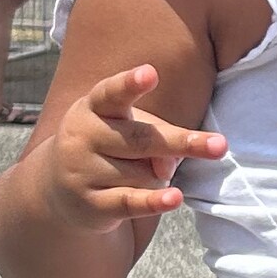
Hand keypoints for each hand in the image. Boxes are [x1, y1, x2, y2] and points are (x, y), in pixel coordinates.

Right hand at [34, 62, 222, 229]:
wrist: (56, 187)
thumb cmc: (107, 145)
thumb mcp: (129, 129)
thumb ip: (157, 137)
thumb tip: (167, 167)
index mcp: (94, 107)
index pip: (112, 93)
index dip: (130, 83)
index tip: (150, 73)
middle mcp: (83, 136)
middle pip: (142, 139)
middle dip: (182, 143)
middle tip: (220, 145)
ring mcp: (82, 171)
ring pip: (143, 174)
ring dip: (158, 177)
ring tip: (143, 173)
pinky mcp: (90, 204)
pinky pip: (131, 202)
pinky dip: (155, 201)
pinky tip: (175, 198)